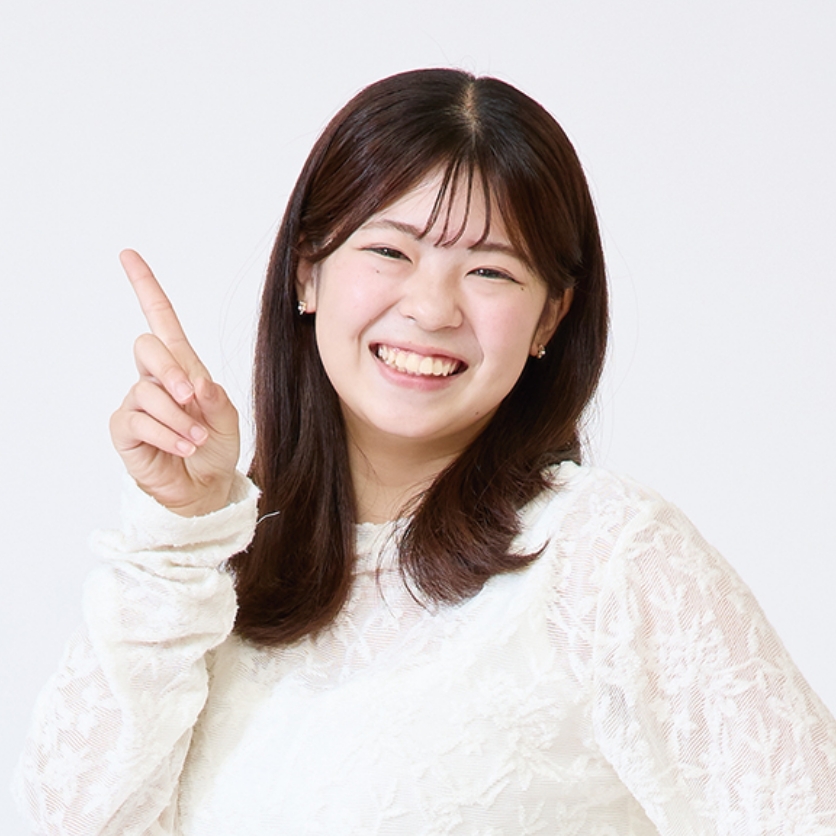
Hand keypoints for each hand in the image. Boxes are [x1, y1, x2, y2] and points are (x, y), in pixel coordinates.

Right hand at [110, 250, 239, 516]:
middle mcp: (155, 378)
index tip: (128, 255)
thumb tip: (196, 383)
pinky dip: (168, 435)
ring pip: (147, 390)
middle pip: (146, 345)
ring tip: (196, 438)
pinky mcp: (125, 428)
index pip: (161, 319)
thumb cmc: (216, 448)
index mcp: (183, 366)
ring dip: (179, 417)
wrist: (205, 487)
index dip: (145, 287)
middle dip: (171, 370)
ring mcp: (137, 402)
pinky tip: (184, 446)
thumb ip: (217, 399)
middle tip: (192, 397)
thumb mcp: (228, 420)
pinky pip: (140, 420)